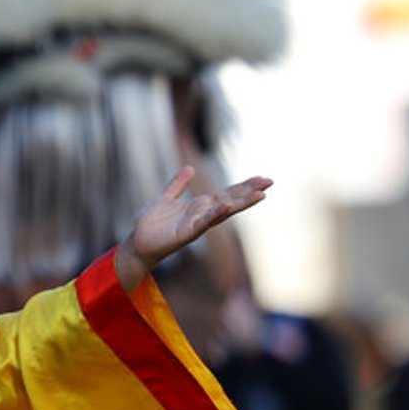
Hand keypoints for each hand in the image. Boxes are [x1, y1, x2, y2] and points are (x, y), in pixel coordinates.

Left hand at [115, 166, 271, 291]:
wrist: (137, 242)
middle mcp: (202, 215)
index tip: (262, 177)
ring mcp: (197, 224)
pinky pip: (204, 221)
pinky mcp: (187, 232)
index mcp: (199, 206)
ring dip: (241, 203)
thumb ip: (178, 184)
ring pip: (223, 211)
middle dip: (250, 192)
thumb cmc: (151, 223)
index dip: (243, 186)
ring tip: (260, 194)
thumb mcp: (165, 197)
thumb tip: (190, 167)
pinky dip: (216, 213)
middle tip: (270, 182)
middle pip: (231, 200)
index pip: (226, 193)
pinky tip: (227, 205)